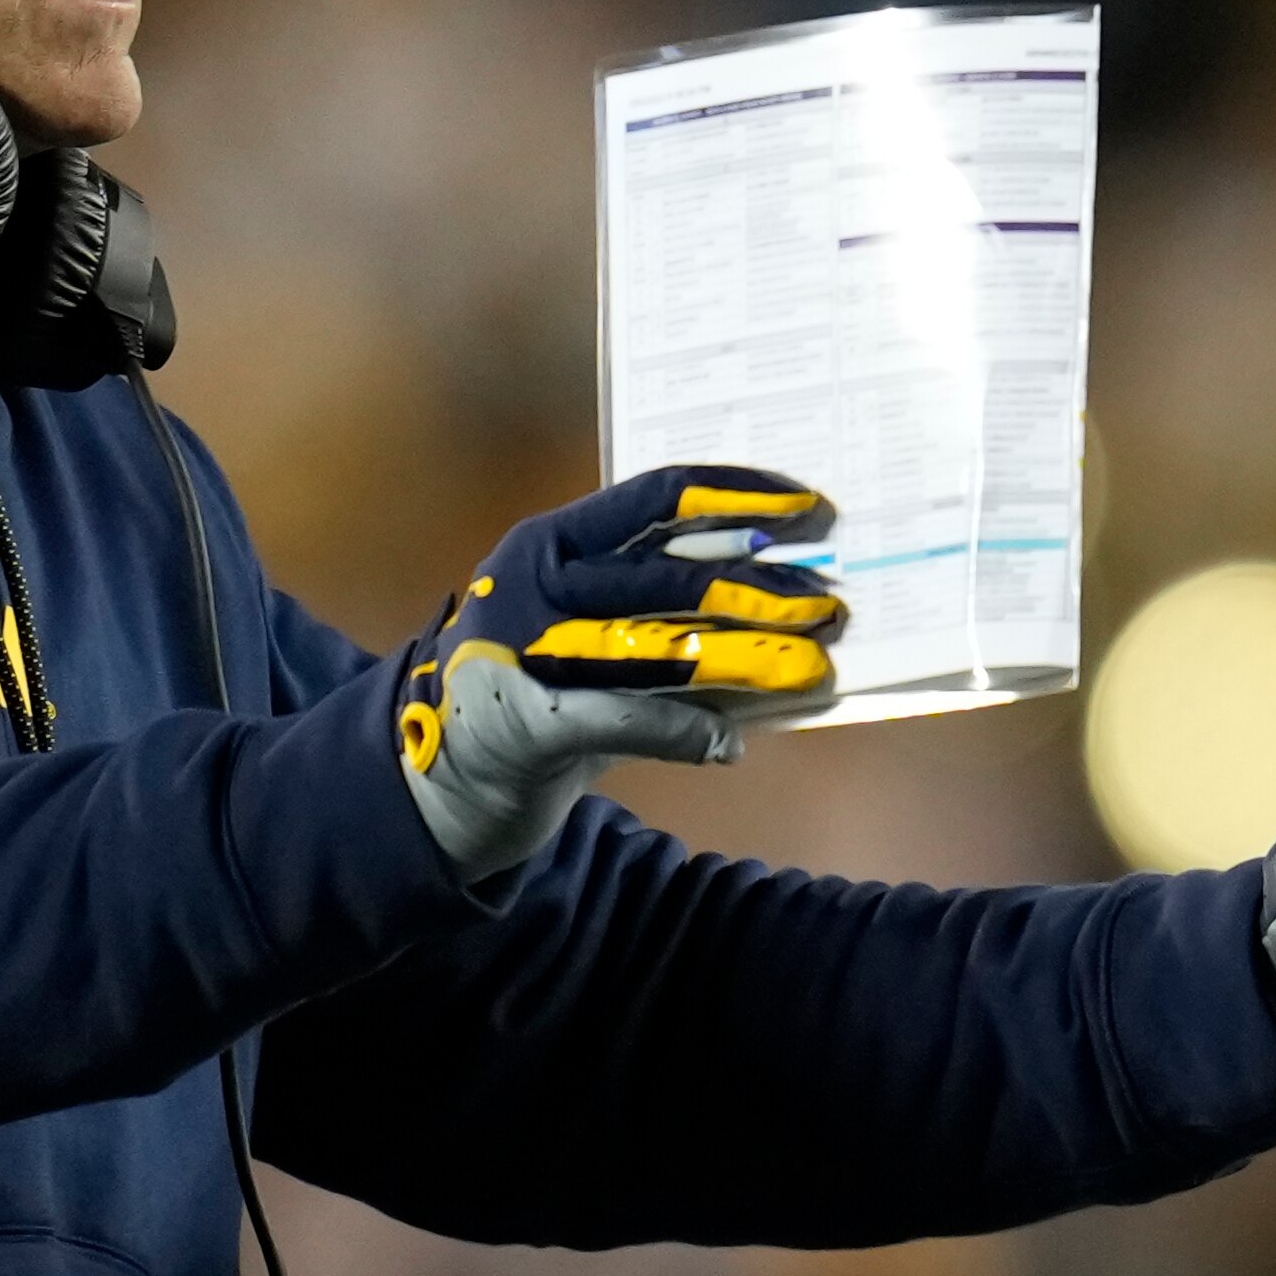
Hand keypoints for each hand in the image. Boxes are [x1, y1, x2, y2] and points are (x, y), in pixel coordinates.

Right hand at [397, 469, 846, 879]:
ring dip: (745, 658)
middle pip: (670, 575)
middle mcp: (536, 584)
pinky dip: (686, 731)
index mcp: (553, 540)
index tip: (808, 508)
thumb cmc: (541, 687)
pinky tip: (732, 743)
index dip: (738, 497)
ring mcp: (526, 650)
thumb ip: (663, 603)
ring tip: (812, 667)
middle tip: (831, 602)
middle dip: (761, 588)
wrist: (444, 778)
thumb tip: (780, 592)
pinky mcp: (528, 723)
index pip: (657, 498)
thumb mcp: (589, 624)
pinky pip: (626, 720)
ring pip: (658, 647)